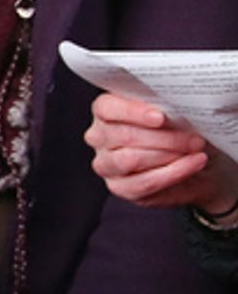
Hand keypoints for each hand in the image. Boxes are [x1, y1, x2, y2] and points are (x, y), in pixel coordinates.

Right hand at [84, 93, 237, 215]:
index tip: (160, 117)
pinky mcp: (119, 187)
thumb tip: (177, 108)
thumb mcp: (173, 113)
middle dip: (164, 137)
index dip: (132, 112)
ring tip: (193, 150)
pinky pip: (145, 182)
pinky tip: (193, 163)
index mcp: (105, 111)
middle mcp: (99, 137)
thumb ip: (166, 107)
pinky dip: (175, 173)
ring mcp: (106, 164)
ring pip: (131, 159)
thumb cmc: (178, 131)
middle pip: (124, 135)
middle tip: (194, 138)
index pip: (106, 108)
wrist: (193, 163)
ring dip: (169, 155)